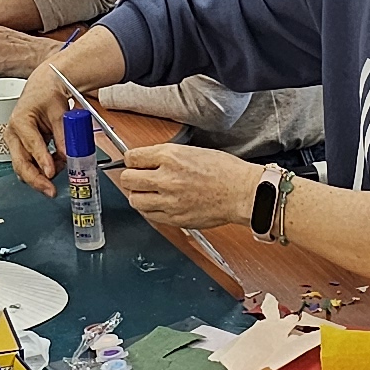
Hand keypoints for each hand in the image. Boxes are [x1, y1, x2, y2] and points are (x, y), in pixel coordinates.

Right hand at [0, 76, 68, 188]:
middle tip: (51, 191)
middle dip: (36, 180)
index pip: (32, 145)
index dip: (42, 160)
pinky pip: (30, 164)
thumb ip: (64, 134)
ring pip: (24, 168)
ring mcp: (15, 143)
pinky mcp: (21, 149)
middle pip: (21, 163)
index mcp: (20, 121)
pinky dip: (44, 168)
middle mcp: (13, 134)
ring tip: (61, 167)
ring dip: (42, 175)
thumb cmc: (47, 95)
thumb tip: (69, 155)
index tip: (51, 173)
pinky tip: (56, 164)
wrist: (42, 89)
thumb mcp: (60, 111)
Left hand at [106, 139, 260, 234]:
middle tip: (139, 178)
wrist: (242, 192)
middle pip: (127, 179)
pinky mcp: (174, 218)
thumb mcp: (192, 151)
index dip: (132, 160)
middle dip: (131, 177)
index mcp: (170, 156)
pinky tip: (159, 204)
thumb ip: (166, 157)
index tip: (135, 163)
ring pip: (134, 200)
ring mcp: (169, 200)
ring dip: (138, 195)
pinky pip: (149, 215)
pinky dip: (150, 209)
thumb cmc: (225, 171)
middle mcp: (166, 178)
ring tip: (149, 192)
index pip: (131, 157)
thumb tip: (147, 161)